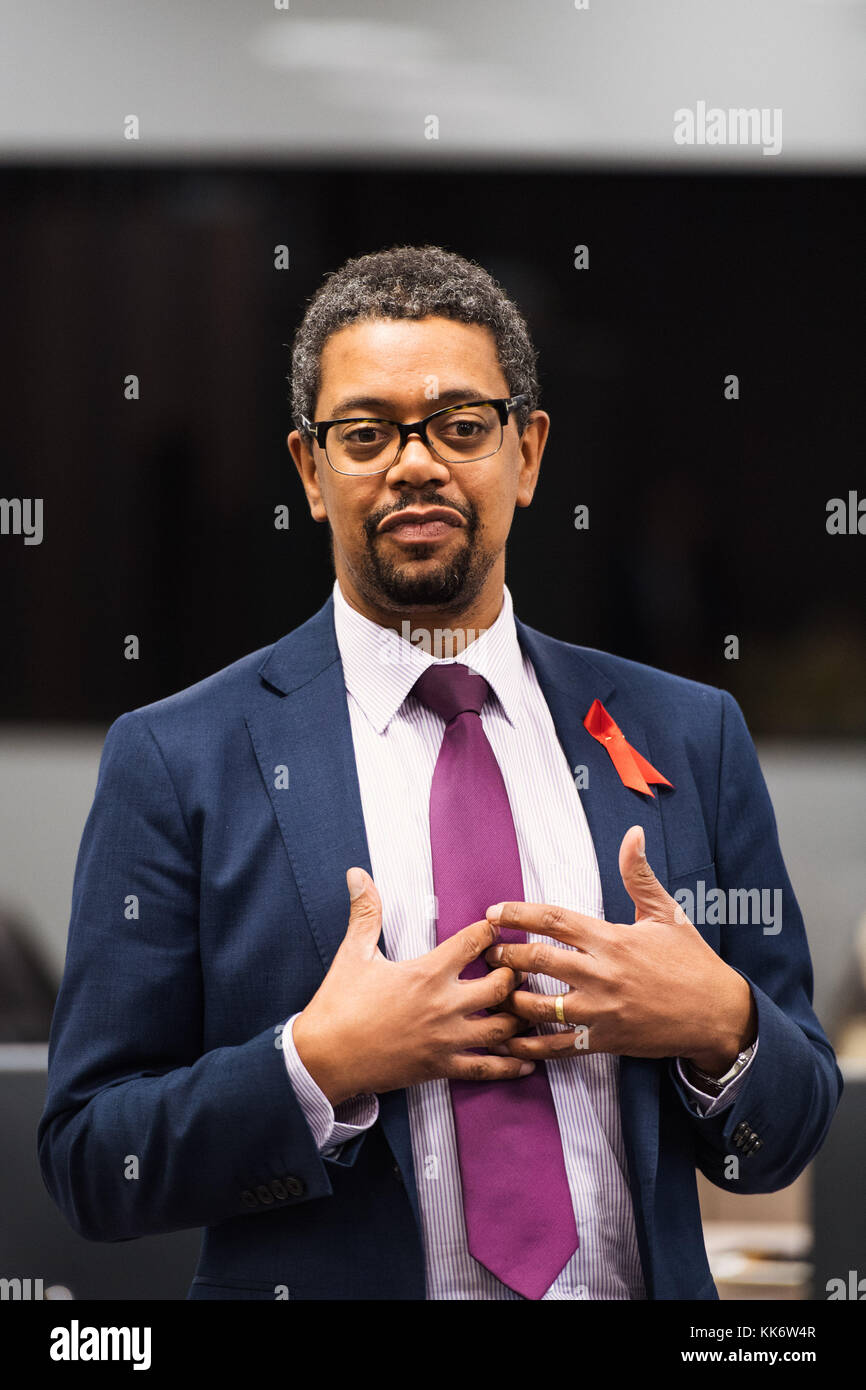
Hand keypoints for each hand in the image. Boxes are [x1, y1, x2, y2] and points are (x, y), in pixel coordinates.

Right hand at [292, 868, 535, 1105]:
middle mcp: (444, 1005)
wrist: (324, 1058)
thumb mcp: (354, 953)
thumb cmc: (339, 1004)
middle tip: (517, 968)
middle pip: (501, 986)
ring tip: (527, 1007)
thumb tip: (358, 873)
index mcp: (427, 972)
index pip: (474, 942)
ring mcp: (446, 1039)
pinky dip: (508, 1066)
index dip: (491, 930)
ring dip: (518, 1016)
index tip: (497, 928)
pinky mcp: (441, 1068)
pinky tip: (525, 1061)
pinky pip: (485, 1069)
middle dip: (514, 974)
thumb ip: (365, 913)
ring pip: (502, 1027)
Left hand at [482, 826, 756, 1070]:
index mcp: (612, 939)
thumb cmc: (691, 960)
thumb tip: (633, 833)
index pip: (554, 920)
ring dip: (512, 998)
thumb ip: (639, 874)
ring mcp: (602, 1011)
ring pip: (541, 1006)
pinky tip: (510, 1040)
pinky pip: (559, 1047)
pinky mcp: (604, 1041)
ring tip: (494, 990)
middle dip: (507, 955)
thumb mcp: (667, 912)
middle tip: (487, 952)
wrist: (717, 1014)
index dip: (518, 913)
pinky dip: (531, 1046)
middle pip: (540, 960)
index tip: (492, 912)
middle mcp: (603, 974)